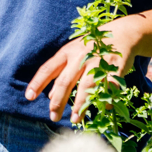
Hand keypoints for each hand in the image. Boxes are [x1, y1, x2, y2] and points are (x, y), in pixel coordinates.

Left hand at [25, 17, 141, 123]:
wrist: (122, 32)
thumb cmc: (92, 46)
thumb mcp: (73, 55)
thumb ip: (61, 73)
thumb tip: (50, 95)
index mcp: (67, 52)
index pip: (48, 69)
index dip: (38, 83)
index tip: (29, 97)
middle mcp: (80, 56)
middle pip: (65, 81)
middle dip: (58, 101)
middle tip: (53, 116)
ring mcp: (97, 61)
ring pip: (86, 86)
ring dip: (80, 104)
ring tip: (75, 119)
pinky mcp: (114, 66)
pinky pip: (108, 86)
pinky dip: (106, 98)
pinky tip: (104, 108)